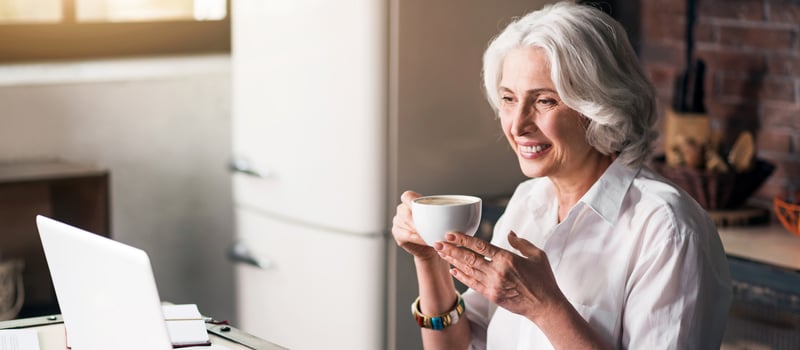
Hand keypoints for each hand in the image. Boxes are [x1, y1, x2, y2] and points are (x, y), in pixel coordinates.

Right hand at [390, 191, 438, 260]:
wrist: (432, 250)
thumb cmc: (438, 232)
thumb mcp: (443, 220)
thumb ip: (445, 213)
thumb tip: (463, 210)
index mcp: (412, 203)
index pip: (407, 196)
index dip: (411, 199)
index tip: (421, 207)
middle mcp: (402, 211)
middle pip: (404, 211)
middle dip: (416, 220)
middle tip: (429, 226)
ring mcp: (398, 222)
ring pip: (403, 223)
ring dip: (417, 229)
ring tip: (429, 234)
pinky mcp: (397, 235)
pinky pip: (405, 235)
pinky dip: (416, 238)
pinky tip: (425, 240)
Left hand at [434, 231, 565, 322]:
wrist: (545, 306)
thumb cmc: (543, 280)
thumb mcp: (537, 255)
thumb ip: (521, 243)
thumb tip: (510, 233)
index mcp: (507, 258)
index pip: (480, 245)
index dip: (463, 239)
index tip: (451, 233)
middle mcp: (497, 271)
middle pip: (469, 257)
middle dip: (451, 249)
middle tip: (437, 242)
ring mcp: (493, 284)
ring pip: (468, 270)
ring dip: (453, 261)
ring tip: (441, 253)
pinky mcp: (491, 295)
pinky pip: (473, 284)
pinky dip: (462, 277)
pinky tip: (453, 270)